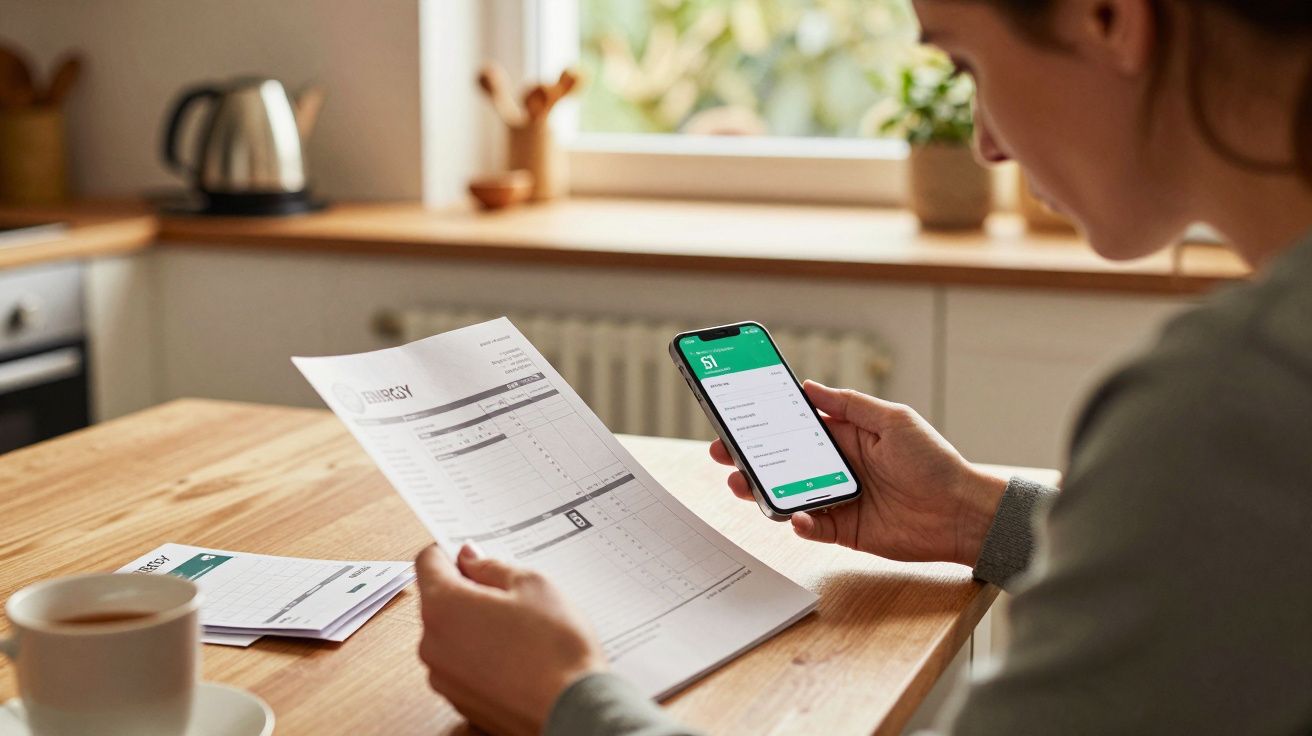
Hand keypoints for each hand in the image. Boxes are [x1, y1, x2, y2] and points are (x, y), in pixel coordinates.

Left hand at [415, 543, 606, 734]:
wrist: (573, 710)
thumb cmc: (556, 648)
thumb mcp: (532, 584)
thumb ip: (491, 567)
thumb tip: (470, 560)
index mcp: (443, 606)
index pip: (427, 562)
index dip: (451, 552)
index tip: (474, 555)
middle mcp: (432, 643)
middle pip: (439, 600)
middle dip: (469, 591)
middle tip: (512, 595)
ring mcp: (443, 677)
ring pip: (452, 634)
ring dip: (476, 626)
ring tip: (521, 631)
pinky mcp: (459, 701)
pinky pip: (463, 665)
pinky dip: (483, 656)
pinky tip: (517, 657)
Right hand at [711, 381, 1006, 565]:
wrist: (961, 513)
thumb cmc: (935, 462)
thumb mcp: (894, 420)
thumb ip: (850, 405)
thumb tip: (810, 386)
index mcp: (847, 437)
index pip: (797, 426)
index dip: (767, 421)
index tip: (738, 415)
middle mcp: (837, 467)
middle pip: (783, 460)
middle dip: (750, 456)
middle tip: (725, 452)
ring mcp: (838, 498)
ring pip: (788, 493)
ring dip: (763, 489)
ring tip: (742, 483)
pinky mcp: (844, 529)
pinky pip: (812, 527)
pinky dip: (799, 522)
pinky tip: (794, 515)